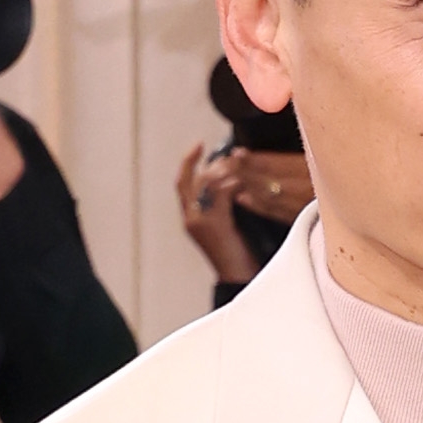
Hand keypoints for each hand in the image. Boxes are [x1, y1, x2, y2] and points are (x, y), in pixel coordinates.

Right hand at [175, 140, 259, 287]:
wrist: (239, 277)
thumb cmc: (237, 254)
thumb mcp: (225, 225)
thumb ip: (221, 204)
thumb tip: (230, 179)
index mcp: (190, 218)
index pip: (182, 182)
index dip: (188, 161)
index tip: (198, 145)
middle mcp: (190, 219)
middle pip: (186, 179)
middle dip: (200, 161)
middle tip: (219, 152)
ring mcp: (199, 222)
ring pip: (203, 183)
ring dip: (220, 170)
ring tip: (235, 167)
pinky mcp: (215, 224)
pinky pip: (220, 194)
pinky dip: (231, 184)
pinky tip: (241, 182)